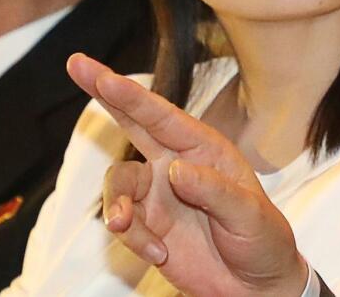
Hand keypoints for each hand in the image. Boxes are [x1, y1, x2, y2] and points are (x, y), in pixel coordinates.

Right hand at [66, 54, 309, 296]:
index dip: (130, 94)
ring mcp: (159, 194)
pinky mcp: (147, 225)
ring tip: (123, 225)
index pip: (163, 116)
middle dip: (104, 93)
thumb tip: (174, 169)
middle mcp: (176, 163)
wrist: (255, 286)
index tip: (103, 75)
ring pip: (117, 184)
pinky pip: (123, 224)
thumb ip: (214, 191)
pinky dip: (134, 240)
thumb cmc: (263, 239)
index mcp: (205, 149)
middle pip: (131, 122)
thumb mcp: (250, 214)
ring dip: (115, 205)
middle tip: (76, 64)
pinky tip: (161, 255)